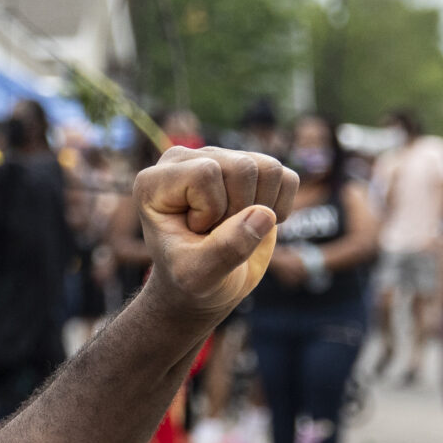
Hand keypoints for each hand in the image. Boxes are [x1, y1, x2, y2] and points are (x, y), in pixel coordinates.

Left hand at [137, 147, 295, 322]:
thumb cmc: (190, 280)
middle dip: (239, 212)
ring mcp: (220, 159)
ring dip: (262, 209)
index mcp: (155, 181)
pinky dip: (281, 207)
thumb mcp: (198, 276)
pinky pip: (287, 177)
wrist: (206, 284)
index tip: (195, 234)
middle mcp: (185, 160)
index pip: (205, 174)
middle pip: (242, 167)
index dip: (211, 212)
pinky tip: (255, 222)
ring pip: (269, 168)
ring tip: (234, 227)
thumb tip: (264, 214)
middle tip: (217, 234)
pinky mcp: (250, 167)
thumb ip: (225, 249)